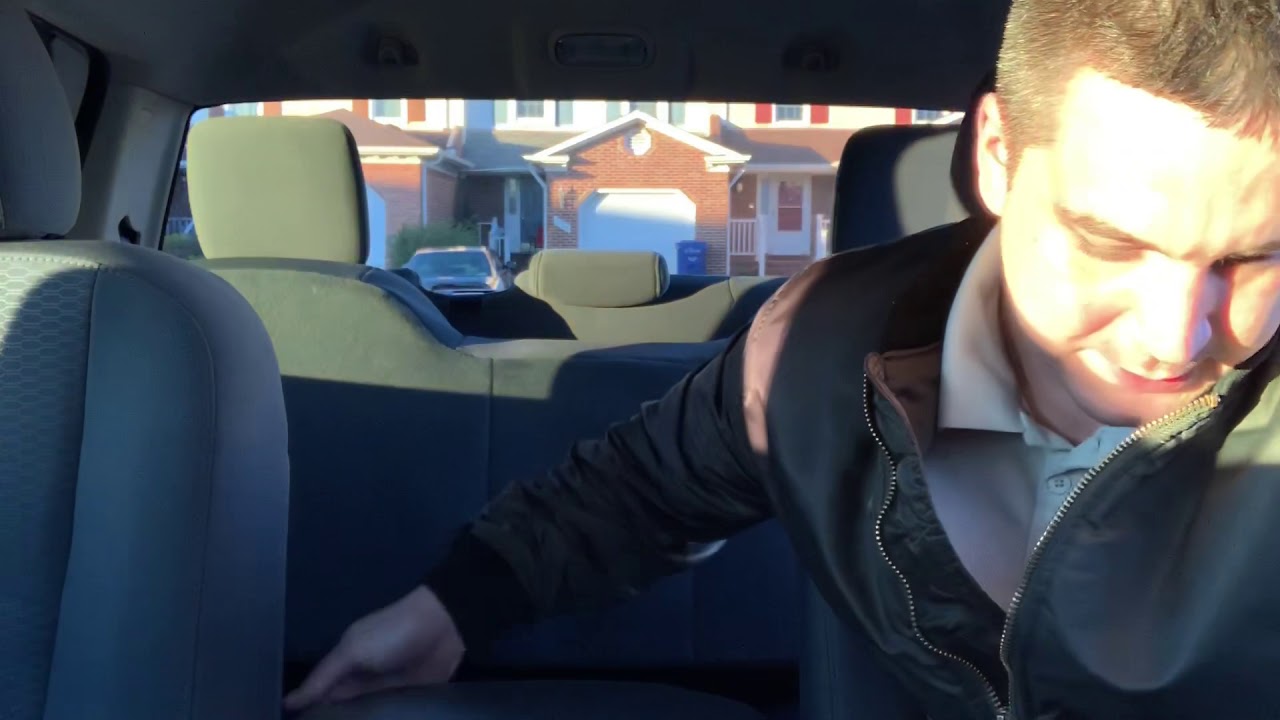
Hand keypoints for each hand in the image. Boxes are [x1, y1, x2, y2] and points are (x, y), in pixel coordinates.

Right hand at [283, 585, 464, 711]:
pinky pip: (389, 715)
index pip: (320, 691)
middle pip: (341, 705)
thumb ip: (324, 678)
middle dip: (330, 719)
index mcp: (346, 660)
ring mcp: (386, 688)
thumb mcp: (353, 652)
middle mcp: (363, 675)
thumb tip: (288, 703)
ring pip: (364, 713)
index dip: (306, 709)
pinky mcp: (408, 697)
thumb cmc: (392, 635)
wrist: (445, 627)